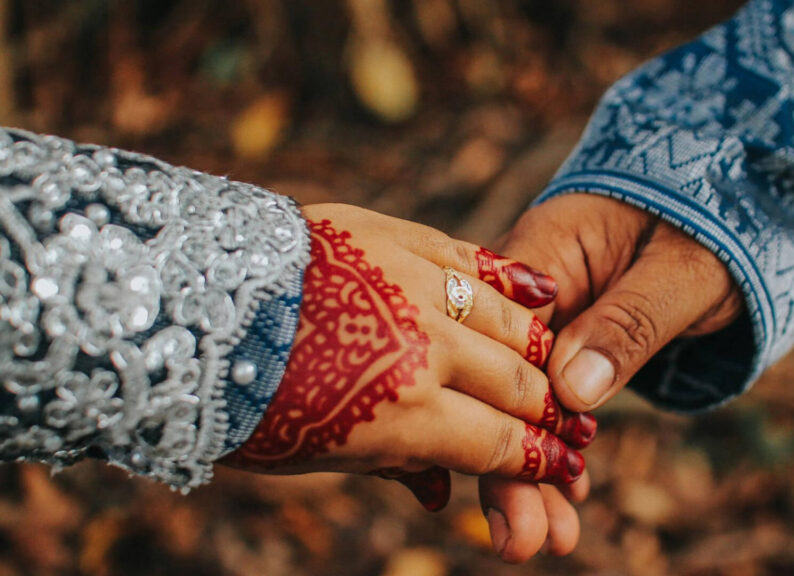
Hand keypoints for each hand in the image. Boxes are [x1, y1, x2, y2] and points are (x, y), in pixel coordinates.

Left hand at [221, 203, 595, 508]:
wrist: (183, 310)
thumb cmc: (242, 403)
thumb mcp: (319, 457)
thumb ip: (396, 465)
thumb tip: (446, 495)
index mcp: (407, 417)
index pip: (503, 444)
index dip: (542, 460)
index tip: (565, 463)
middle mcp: (427, 349)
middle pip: (519, 384)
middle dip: (551, 411)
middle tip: (571, 421)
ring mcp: (414, 287)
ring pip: (510, 319)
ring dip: (539, 350)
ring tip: (553, 365)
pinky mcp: (394, 238)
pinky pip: (472, 259)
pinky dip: (512, 280)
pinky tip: (542, 290)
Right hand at [480, 193, 741, 560]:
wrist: (732, 198)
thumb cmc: (713, 218)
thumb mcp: (683, 268)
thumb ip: (629, 323)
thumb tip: (572, 395)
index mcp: (545, 249)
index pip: (506, 343)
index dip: (506, 420)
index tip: (519, 490)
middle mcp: (534, 288)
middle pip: (506, 382)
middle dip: (512, 465)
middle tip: (525, 544)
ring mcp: (551, 316)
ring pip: (528, 398)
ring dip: (537, 469)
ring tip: (549, 541)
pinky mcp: (572, 337)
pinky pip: (558, 396)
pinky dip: (563, 443)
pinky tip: (569, 494)